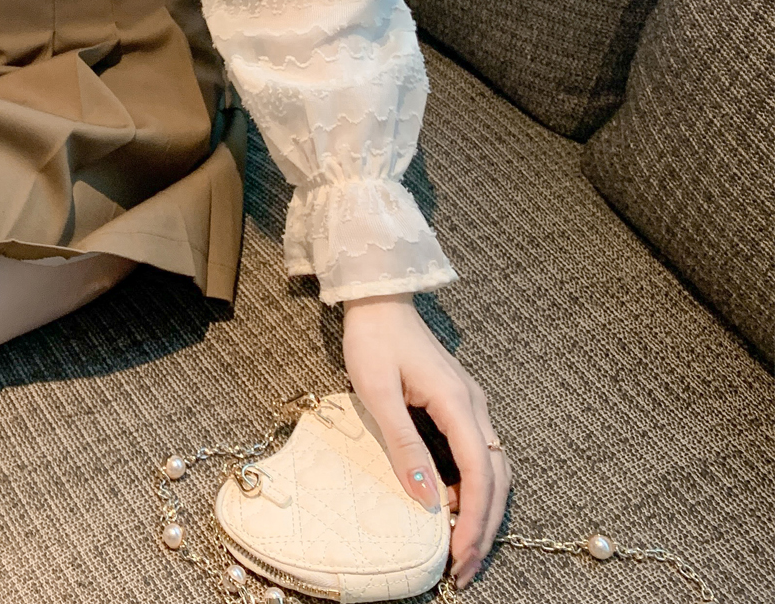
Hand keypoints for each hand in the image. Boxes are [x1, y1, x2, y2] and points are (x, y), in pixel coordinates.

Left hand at [341, 292, 510, 590]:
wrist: (377, 299)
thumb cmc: (373, 340)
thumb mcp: (378, 392)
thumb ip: (403, 444)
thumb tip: (426, 500)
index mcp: (457, 402)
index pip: (479, 474)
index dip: (474, 521)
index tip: (460, 558)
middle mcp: (473, 406)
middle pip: (495, 479)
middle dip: (484, 528)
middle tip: (462, 570)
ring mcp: (469, 405)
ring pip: (491, 469)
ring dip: (481, 511)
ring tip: (460, 549)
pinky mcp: (457, 405)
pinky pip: (476, 455)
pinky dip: (472, 489)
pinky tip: (451, 509)